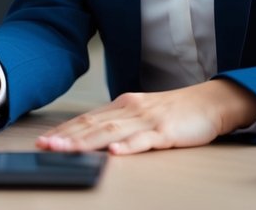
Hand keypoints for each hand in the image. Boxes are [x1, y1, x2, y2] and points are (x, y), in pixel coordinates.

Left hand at [35, 79, 255, 154]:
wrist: (211, 102)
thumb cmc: (176, 111)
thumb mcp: (142, 114)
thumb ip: (119, 124)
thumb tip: (93, 136)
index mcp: (123, 106)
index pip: (87, 118)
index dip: (64, 130)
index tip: (44, 139)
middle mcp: (131, 110)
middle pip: (93, 124)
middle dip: (66, 137)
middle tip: (44, 146)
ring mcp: (148, 120)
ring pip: (112, 131)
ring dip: (86, 142)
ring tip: (66, 150)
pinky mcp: (167, 131)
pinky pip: (146, 140)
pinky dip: (129, 146)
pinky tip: (116, 152)